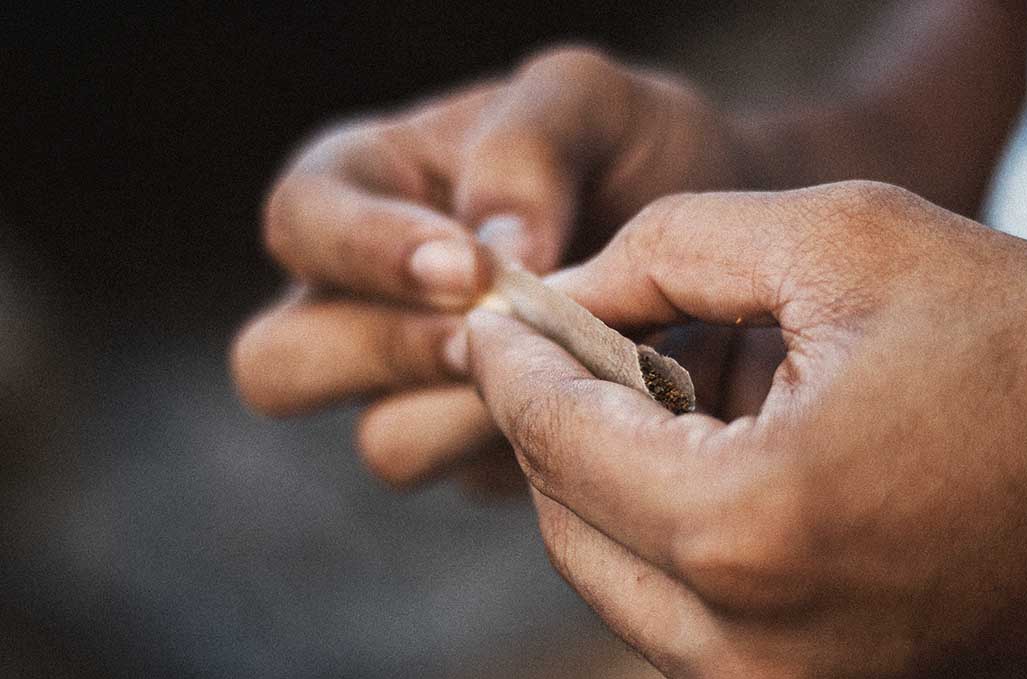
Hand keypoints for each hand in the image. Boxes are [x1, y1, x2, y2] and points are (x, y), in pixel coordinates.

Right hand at [229, 46, 753, 490]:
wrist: (701, 226)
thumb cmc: (628, 150)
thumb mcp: (590, 104)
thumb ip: (528, 147)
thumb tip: (499, 253)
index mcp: (364, 189)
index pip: (300, 222)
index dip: (366, 252)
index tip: (471, 267)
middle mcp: (364, 298)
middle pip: (278, 363)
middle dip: (387, 355)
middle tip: (488, 334)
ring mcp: (414, 387)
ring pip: (383, 441)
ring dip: (471, 415)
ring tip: (568, 368)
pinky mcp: (474, 447)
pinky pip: (472, 480)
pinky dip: (530, 452)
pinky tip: (601, 407)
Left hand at [467, 182, 1026, 675]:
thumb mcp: (855, 244)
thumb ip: (677, 249)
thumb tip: (567, 294)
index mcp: (750, 525)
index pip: (556, 436)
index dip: (514, 363)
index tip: (496, 319)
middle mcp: (748, 646)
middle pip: (567, 514)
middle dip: (559, 415)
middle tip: (586, 335)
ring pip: (615, 573)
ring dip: (614, 471)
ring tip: (678, 386)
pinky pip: (680, 610)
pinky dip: (668, 523)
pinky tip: (721, 448)